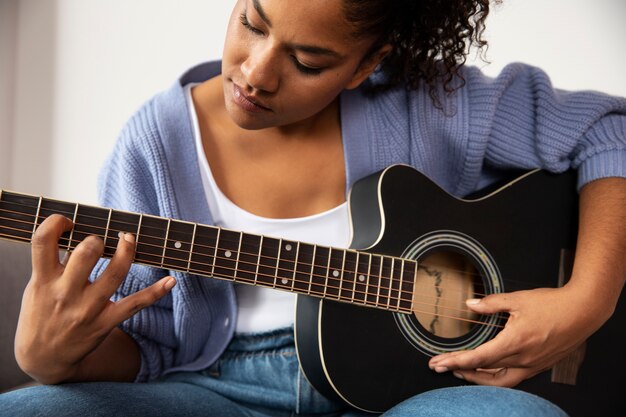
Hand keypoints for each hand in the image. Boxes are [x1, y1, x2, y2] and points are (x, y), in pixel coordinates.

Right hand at [14, 214, 175, 383]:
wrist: (42, 358)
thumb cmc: (41, 313)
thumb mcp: (36, 287)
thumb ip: (53, 263)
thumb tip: (76, 231)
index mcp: (42, 280)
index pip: (43, 240)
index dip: (56, 222)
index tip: (68, 221)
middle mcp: (64, 293)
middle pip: (85, 253)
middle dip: (97, 239)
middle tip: (101, 240)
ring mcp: (86, 309)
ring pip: (115, 273)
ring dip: (127, 251)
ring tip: (129, 240)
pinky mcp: (104, 323)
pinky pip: (135, 304)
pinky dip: (156, 292)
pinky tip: (170, 281)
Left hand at [427, 284, 608, 386]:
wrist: (583, 311)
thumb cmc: (552, 304)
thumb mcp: (518, 299)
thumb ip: (491, 303)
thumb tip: (470, 304)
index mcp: (514, 342)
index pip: (478, 358)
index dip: (455, 361)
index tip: (438, 362)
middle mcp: (523, 359)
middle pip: (484, 373)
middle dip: (460, 371)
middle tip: (441, 366)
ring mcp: (532, 365)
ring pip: (499, 381)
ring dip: (477, 378)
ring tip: (459, 370)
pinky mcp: (539, 365)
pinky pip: (513, 377)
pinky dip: (495, 376)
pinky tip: (485, 369)